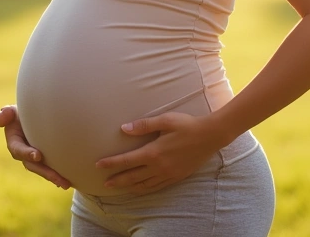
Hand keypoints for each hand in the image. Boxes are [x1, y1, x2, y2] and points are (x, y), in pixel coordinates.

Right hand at [0, 104, 70, 189]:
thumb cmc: (23, 112)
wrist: (35, 115)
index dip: (26, 153)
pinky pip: (51, 169)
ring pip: (43, 170)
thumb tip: (0, 121)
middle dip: (44, 172)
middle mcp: (24, 154)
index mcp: (14, 143)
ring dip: (54, 177)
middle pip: (33, 165)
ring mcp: (35, 158)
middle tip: (57, 178)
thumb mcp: (13, 111)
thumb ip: (6, 113)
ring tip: (66, 184)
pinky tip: (71, 181)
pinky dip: (60, 175)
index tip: (38, 156)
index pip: (18, 150)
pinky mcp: (45, 160)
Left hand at [93, 112, 228, 195]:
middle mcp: (159, 167)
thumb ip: (143, 125)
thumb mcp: (165, 120)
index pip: (127, 161)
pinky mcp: (176, 177)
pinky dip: (145, 188)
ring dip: (130, 187)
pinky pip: (157, 186)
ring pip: (144, 185)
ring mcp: (168, 174)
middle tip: (104, 183)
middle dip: (117, 180)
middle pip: (132, 177)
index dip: (111, 164)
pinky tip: (141, 187)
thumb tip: (123, 129)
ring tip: (120, 187)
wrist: (211, 136)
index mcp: (154, 152)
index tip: (98, 165)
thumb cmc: (187, 125)